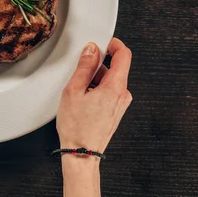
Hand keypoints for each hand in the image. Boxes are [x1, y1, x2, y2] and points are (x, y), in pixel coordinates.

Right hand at [57, 38, 132, 152]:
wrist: (81, 153)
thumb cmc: (77, 128)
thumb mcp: (74, 91)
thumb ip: (84, 67)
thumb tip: (91, 50)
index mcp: (116, 87)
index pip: (124, 55)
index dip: (113, 45)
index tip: (103, 43)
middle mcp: (122, 95)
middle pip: (115, 69)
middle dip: (98, 67)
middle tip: (79, 74)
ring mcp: (121, 105)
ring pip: (110, 82)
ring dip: (95, 81)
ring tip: (78, 94)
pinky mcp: (116, 112)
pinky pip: (109, 94)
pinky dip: (97, 92)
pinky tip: (83, 102)